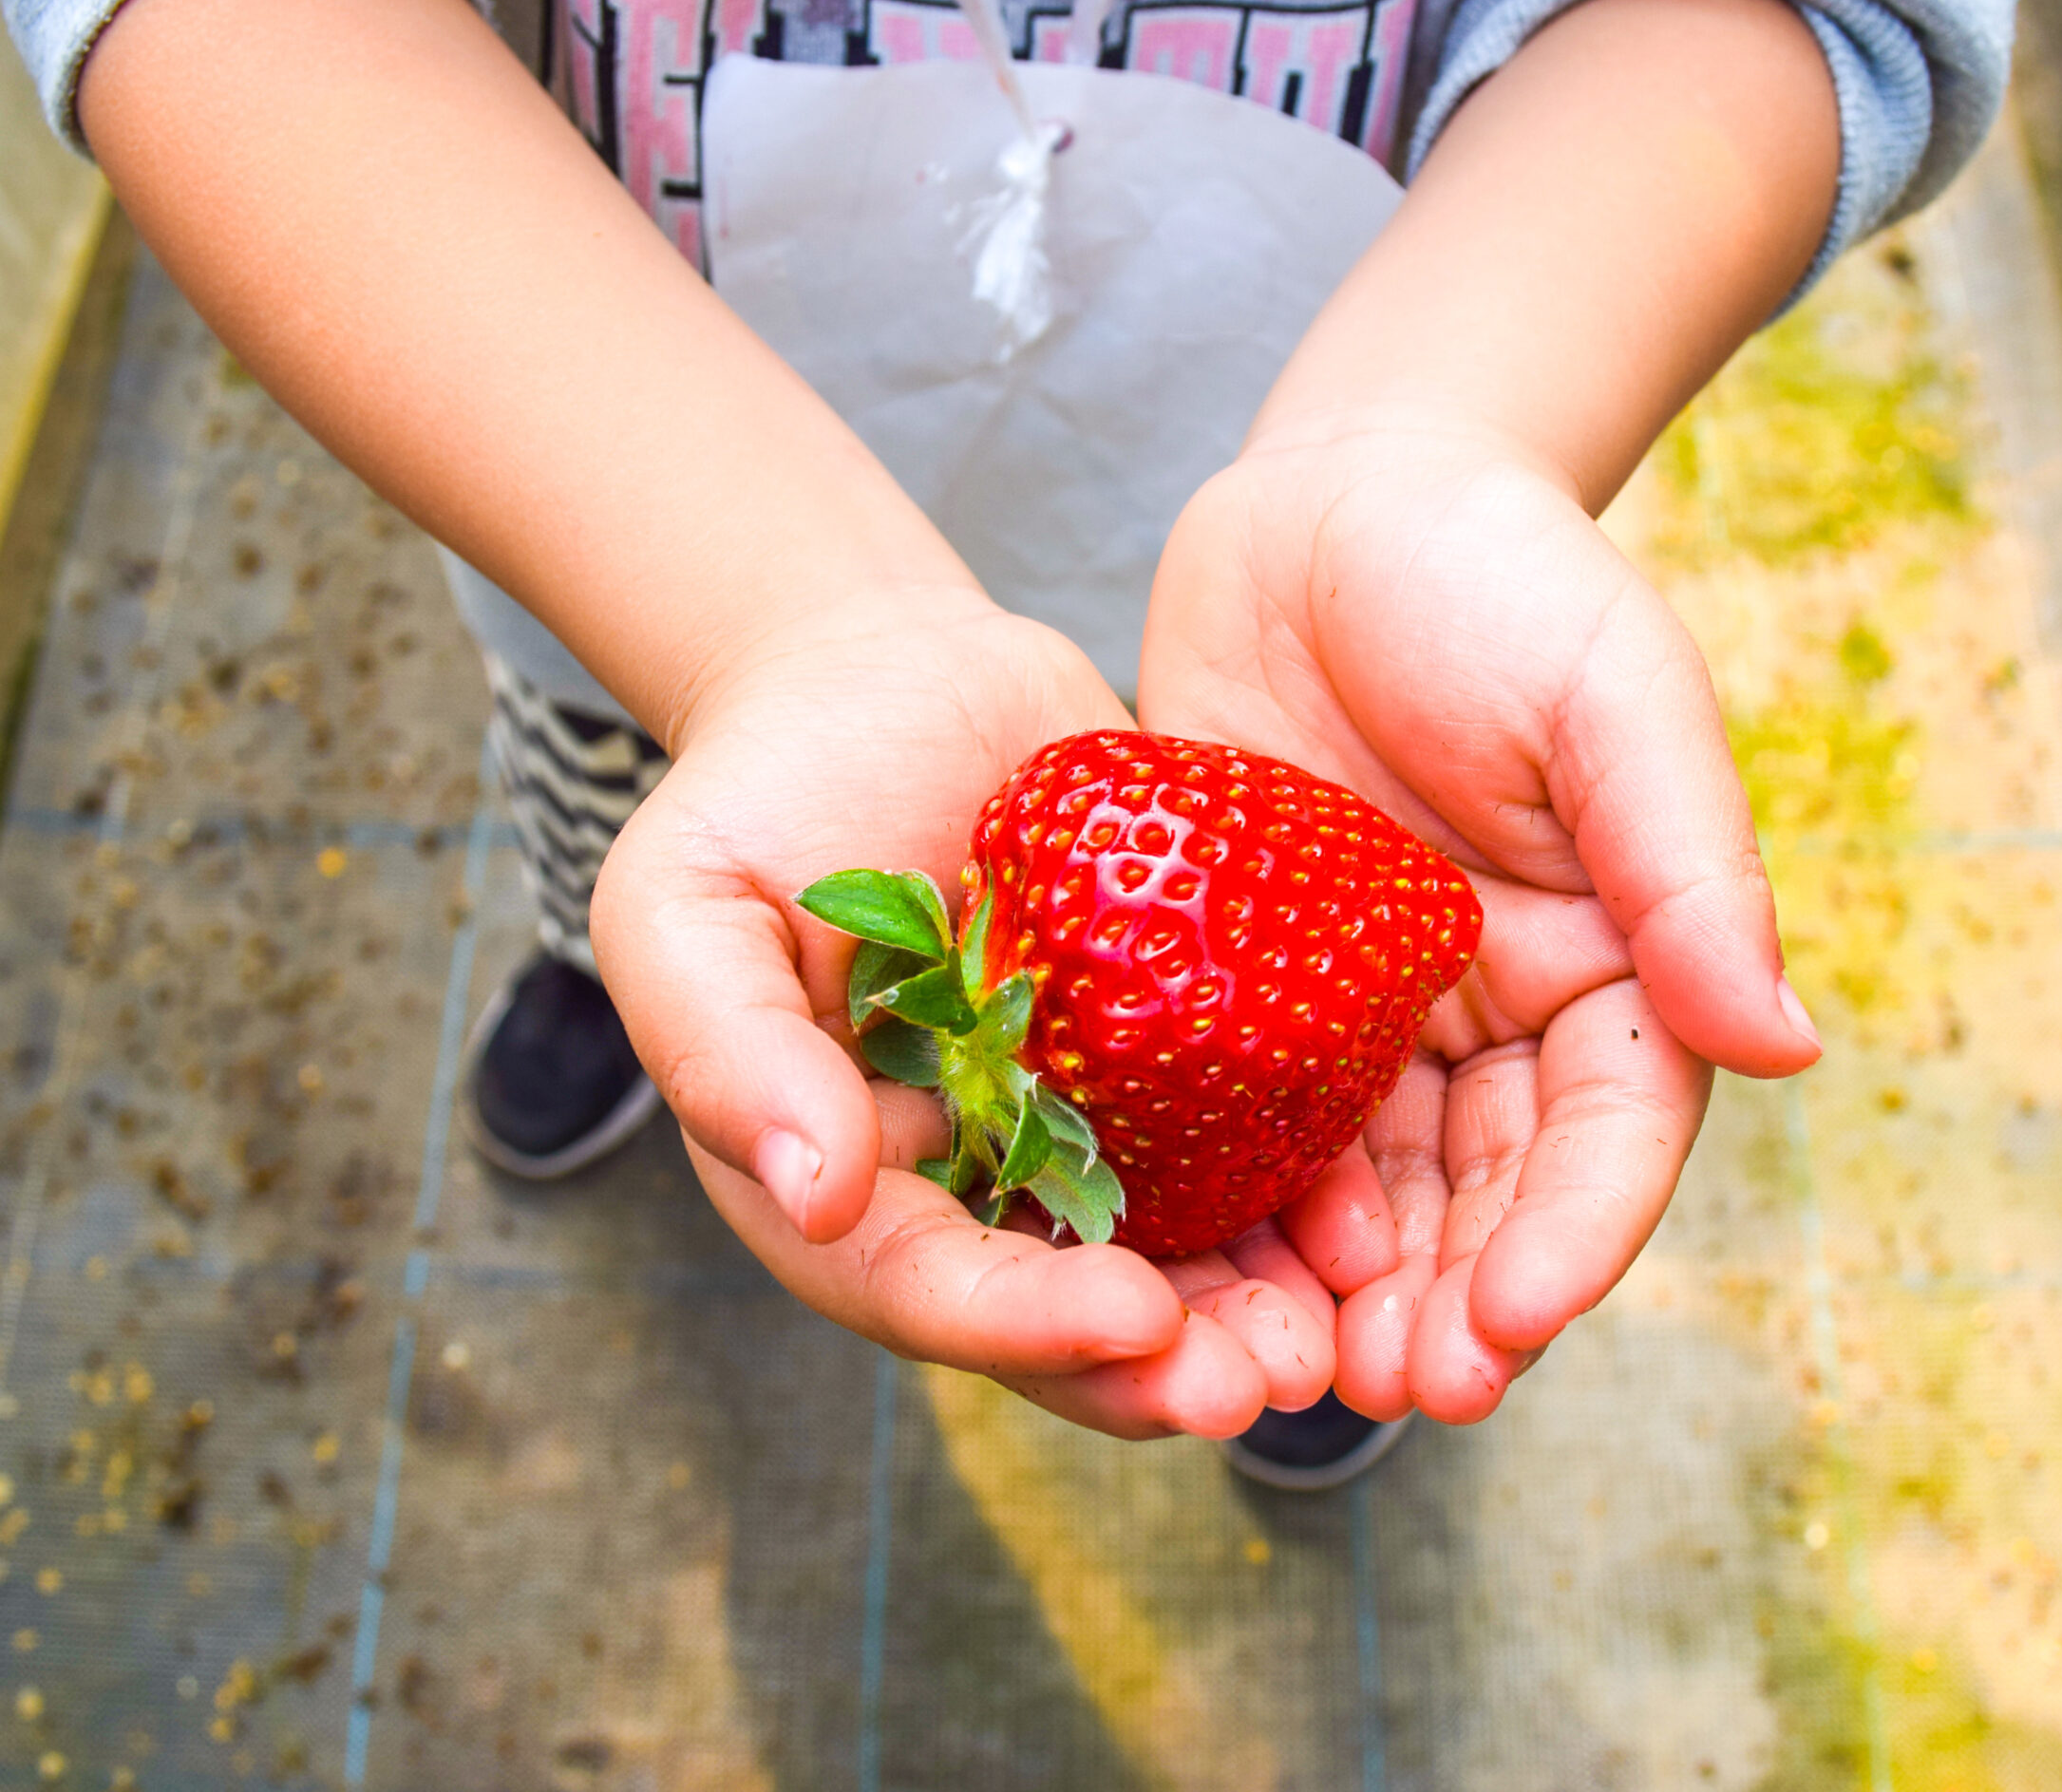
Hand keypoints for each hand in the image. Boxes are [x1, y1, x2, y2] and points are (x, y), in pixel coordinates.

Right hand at [590, 588, 1376, 1437]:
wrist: (884, 685)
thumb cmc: (760, 799)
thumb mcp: (688, 911)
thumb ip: (726, 1052)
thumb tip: (817, 1194)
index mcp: (849, 1186)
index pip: (933, 1286)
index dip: (1029, 1321)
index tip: (1134, 1317)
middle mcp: (975, 1183)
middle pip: (1069, 1311)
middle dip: (1163, 1366)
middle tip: (1263, 1381)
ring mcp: (1083, 1126)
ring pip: (1176, 1255)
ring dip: (1255, 1311)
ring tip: (1340, 1329)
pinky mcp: (1169, 1056)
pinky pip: (1245, 1142)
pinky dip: (1305, 1192)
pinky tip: (1369, 1215)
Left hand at [1140, 420, 1819, 1422]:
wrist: (1327, 500)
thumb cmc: (1497, 572)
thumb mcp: (1611, 697)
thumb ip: (1689, 869)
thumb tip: (1787, 1046)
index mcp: (1611, 960)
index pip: (1610, 1132)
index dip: (1574, 1236)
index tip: (1513, 1320)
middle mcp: (1497, 1010)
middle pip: (1491, 1193)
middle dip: (1454, 1300)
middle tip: (1400, 1387)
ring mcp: (1369, 1012)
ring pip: (1374, 1189)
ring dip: (1348, 1290)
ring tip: (1298, 1373)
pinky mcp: (1250, 990)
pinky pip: (1247, 1121)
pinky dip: (1237, 1205)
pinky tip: (1200, 1268)